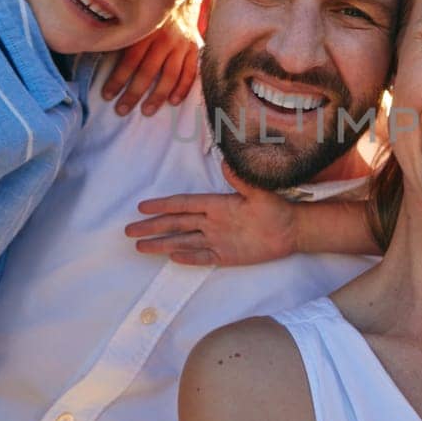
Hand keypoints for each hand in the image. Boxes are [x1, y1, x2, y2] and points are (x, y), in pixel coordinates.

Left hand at [102, 21, 200, 117]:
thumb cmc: (152, 14)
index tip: (107, 95)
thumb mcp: (137, 19)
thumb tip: (98, 50)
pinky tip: (173, 102)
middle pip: (148, 70)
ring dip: (157, 95)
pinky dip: (182, 88)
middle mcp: (164, 39)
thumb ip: (125, 36)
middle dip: (134, 93)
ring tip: (146, 111)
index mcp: (146, 30)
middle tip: (122, 110)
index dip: (118, 79)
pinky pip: (190, 72)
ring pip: (170, 75)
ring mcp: (181, 45)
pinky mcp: (194, 49)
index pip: (130, 60)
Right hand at [124, 162, 296, 265]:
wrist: (291, 230)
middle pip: (176, 224)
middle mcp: (212, 222)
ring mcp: (217, 239)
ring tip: (141, 246)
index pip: (183, 205)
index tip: (142, 207)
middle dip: (153, 227)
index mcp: (216, 204)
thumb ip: (242, 181)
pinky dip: (188, 258)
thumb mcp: (259, 192)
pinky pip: (203, 256)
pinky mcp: (226, 255)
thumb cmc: (276, 208)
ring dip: (162, 243)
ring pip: (183, 241)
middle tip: (129, 231)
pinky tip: (172, 258)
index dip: (162, 206)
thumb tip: (227, 162)